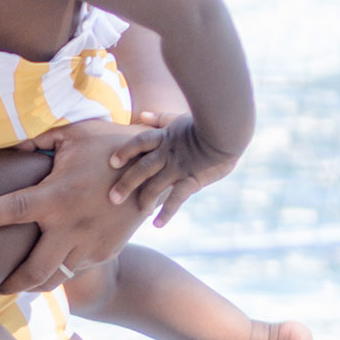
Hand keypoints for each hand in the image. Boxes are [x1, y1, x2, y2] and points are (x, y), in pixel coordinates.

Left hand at [0, 120, 150, 294]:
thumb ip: (39, 142)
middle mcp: (71, 227)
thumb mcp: (74, 135)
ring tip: (16, 284)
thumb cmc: (111, 146)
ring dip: (33, 285)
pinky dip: (59, 273)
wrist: (159, 169)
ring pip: (55, 278)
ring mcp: (90, 244)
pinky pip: (75, 269)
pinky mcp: (105, 252)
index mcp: (57, 197)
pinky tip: (47, 270)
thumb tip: (12, 146)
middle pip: (33, 271)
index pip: (12, 210)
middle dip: (9, 284)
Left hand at [107, 113, 238, 227]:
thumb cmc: (205, 124)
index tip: (112, 162)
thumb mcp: (179, 118)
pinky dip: (167, 212)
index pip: (139, 143)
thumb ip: (160, 118)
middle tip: (112, 198)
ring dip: (144, 200)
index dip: (125, 151)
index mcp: (163, 138)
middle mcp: (167, 154)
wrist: (228, 133)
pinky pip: (177, 198)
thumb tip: (142, 115)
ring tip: (137, 214)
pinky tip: (157, 224)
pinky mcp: (192, 179)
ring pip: (155, 185)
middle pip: (141, 168)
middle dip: (126, 184)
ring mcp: (178, 168)